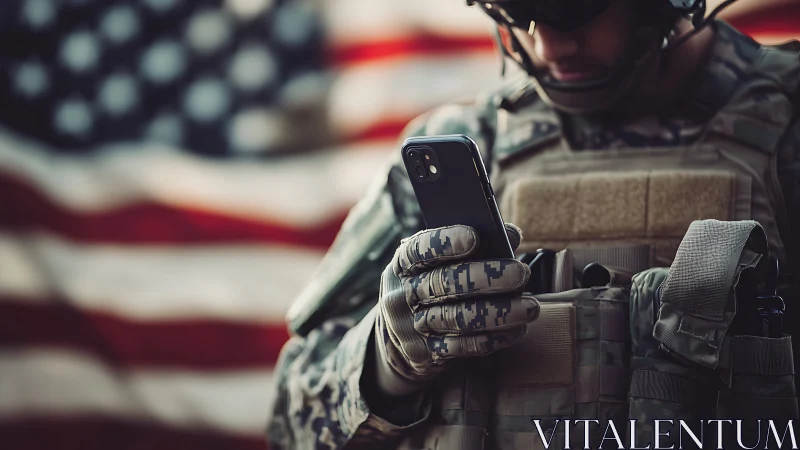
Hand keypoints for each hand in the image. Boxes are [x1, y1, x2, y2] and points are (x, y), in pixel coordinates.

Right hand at [373, 223, 538, 394]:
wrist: (402, 333)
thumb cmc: (432, 284)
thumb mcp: (438, 262)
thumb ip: (472, 244)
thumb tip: (510, 235)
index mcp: (404, 264)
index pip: (419, 249)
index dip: (445, 242)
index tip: (475, 236)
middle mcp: (403, 294)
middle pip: (444, 284)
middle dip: (486, 277)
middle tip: (521, 273)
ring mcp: (413, 326)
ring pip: (458, 318)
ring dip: (498, 313)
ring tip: (530, 307)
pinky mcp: (427, 353)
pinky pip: (463, 347)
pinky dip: (493, 338)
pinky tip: (516, 330)